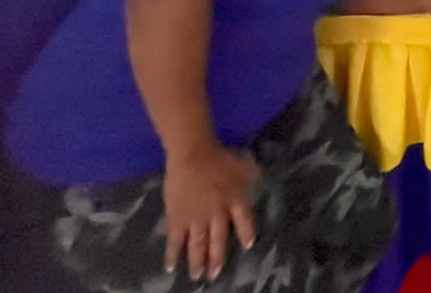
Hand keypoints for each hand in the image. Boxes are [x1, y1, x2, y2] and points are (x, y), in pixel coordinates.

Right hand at [162, 142, 258, 280]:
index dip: (246, 234)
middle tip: (215, 275)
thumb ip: (252, 177)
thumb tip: (259, 183)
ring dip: (197, 262)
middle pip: (218, 242)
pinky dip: (172, 255)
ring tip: (197, 276)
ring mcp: (197, 219)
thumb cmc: (220, 157)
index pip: (244, 222)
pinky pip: (175, 241)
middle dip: (217, 259)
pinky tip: (170, 267)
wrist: (193, 154)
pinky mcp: (178, 218)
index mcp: (235, 202)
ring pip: (197, 246)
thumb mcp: (245, 166)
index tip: (247, 246)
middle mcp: (218, 215)